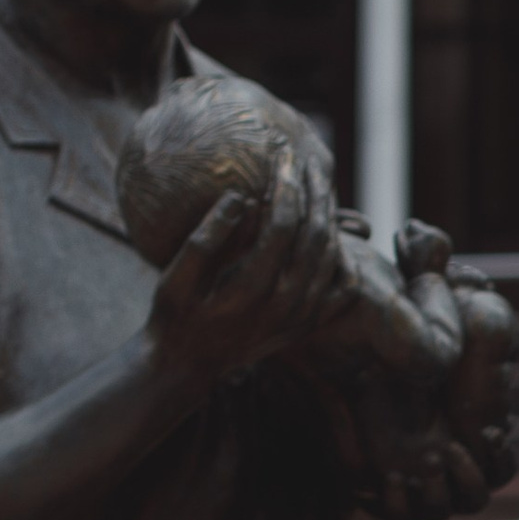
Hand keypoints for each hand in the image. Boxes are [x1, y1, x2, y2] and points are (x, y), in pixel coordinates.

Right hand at [146, 135, 344, 388]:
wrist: (187, 366)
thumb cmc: (174, 314)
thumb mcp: (176, 276)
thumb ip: (206, 238)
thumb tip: (238, 198)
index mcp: (253, 291)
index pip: (283, 225)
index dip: (288, 185)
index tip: (285, 153)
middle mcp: (286, 306)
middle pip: (316, 237)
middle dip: (314, 192)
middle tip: (310, 160)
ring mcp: (302, 318)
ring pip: (333, 259)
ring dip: (330, 218)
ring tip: (321, 186)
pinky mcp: (308, 325)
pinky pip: (342, 291)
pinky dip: (343, 261)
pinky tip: (334, 234)